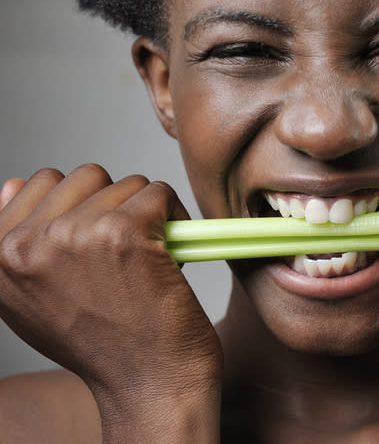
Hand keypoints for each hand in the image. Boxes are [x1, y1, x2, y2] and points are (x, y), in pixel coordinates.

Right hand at [0, 165, 221, 440]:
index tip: (98, 241)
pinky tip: (172, 255)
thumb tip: (13, 184)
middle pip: (86, 176)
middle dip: (116, 206)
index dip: (81, 206)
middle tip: (129, 252)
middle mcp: (26, 244)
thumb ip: (21, 244)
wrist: (149, 385)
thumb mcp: (36, 300)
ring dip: (148, 214)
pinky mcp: (123, 232)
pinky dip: (177, 217)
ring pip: (127, 184)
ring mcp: (74, 235)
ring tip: (148, 260)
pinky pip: (160, 192)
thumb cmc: (104, 345)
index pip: (38, 184)